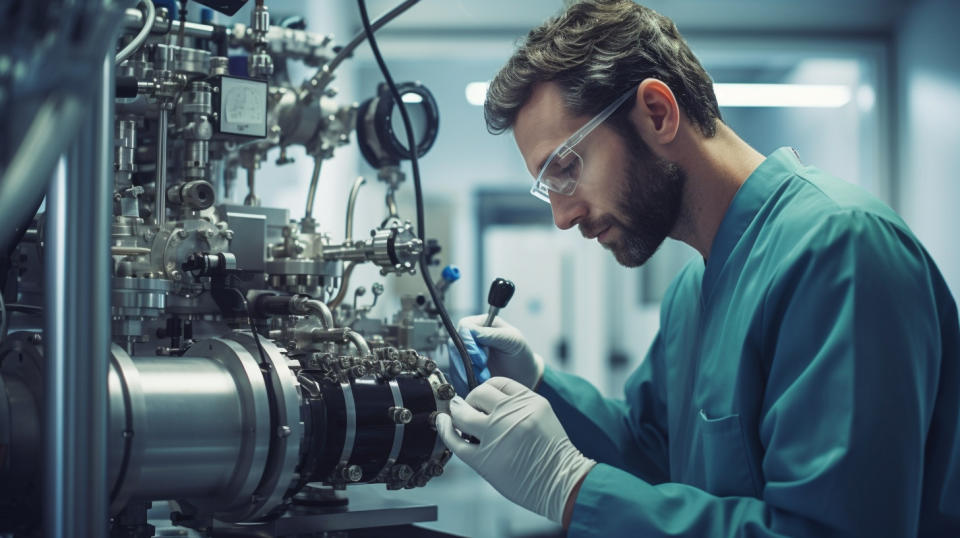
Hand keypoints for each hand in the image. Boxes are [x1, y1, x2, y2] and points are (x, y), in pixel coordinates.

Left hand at [436, 377, 595, 522]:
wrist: (562, 481)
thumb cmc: (553, 453)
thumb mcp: (542, 415)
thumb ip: (517, 405)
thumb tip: (486, 401)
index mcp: (528, 400)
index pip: (496, 382)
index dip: (485, 389)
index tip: (481, 397)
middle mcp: (511, 414)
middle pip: (478, 394)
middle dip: (471, 399)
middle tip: (470, 408)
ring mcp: (496, 436)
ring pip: (463, 415)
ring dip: (457, 413)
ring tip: (456, 416)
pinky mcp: (485, 459)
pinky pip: (455, 441)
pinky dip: (445, 430)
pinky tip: (442, 424)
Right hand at [446, 315, 543, 391]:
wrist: (524, 375)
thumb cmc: (520, 354)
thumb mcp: (512, 340)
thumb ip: (493, 335)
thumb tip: (472, 331)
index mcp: (481, 324)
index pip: (464, 327)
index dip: (469, 343)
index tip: (481, 359)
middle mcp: (469, 337)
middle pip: (455, 345)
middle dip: (467, 362)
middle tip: (483, 374)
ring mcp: (464, 353)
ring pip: (453, 361)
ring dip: (466, 374)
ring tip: (484, 381)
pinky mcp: (462, 369)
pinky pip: (455, 375)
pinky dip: (463, 383)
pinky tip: (475, 388)